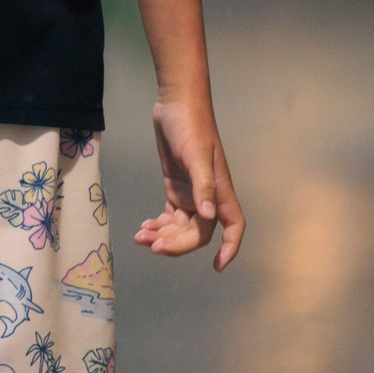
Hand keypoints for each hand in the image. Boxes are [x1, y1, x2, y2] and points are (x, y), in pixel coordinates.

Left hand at [136, 97, 244, 269]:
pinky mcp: (175, 187)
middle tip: (152, 245)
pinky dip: (159, 224)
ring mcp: (191, 193)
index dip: (230, 248)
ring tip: (141, 237)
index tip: (217, 266)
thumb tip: (208, 216)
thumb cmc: (191, 127)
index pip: (232, 226)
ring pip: (181, 226)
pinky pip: (170, 215)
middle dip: (178, 243)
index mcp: (220, 192)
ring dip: (163, 235)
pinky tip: (144, 227)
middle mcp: (208, 197)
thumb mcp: (196, 155)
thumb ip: (203, 186)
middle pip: (198, 232)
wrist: (175, 105)